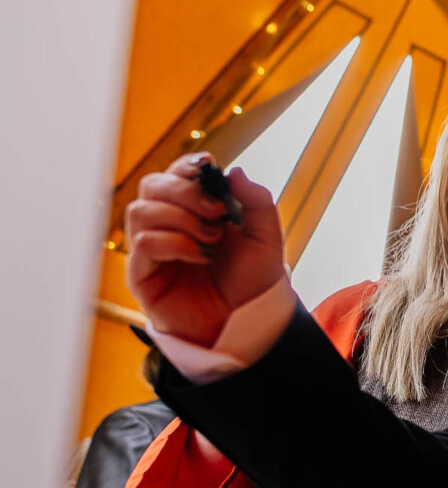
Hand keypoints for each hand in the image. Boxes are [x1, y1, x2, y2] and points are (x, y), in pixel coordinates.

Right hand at [124, 154, 283, 345]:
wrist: (248, 322)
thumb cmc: (252, 281)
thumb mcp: (266, 238)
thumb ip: (256, 201)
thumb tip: (235, 170)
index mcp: (194, 209)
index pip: (176, 173)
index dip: (187, 165)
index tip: (208, 167)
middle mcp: (168, 224)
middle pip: (152, 184)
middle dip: (184, 191)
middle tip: (217, 212)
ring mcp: (153, 248)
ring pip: (141, 210)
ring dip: (180, 218)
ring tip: (211, 238)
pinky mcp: (143, 274)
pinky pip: (144, 243)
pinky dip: (175, 243)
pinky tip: (200, 257)